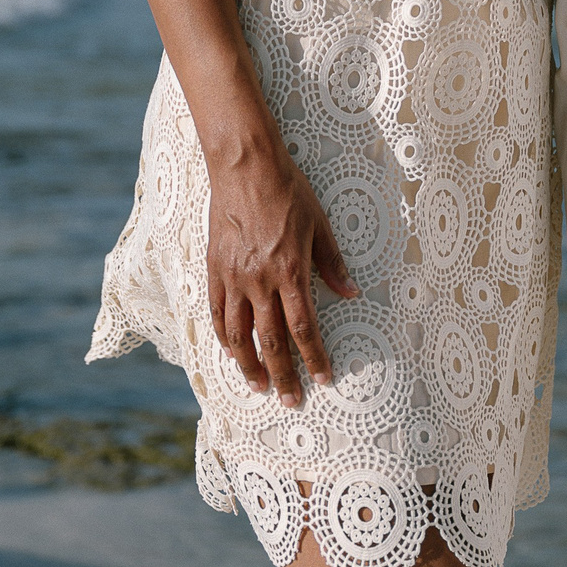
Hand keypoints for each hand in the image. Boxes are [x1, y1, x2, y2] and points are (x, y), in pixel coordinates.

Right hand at [206, 151, 359, 406]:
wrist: (245, 167)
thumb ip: (332, 264)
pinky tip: (232, 352)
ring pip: (239, 334)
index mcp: (291, 271)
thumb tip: (352, 294)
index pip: (304, 327)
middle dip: (283, 375)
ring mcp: (234, 276)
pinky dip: (223, 337)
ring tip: (259, 385)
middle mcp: (260, 280)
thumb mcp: (320, 225)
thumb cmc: (288, 192)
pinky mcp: (215, 269)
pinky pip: (216, 312)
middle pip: (271, 340)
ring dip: (250, 365)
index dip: (314, 357)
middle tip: (291, 400)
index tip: (322, 378)